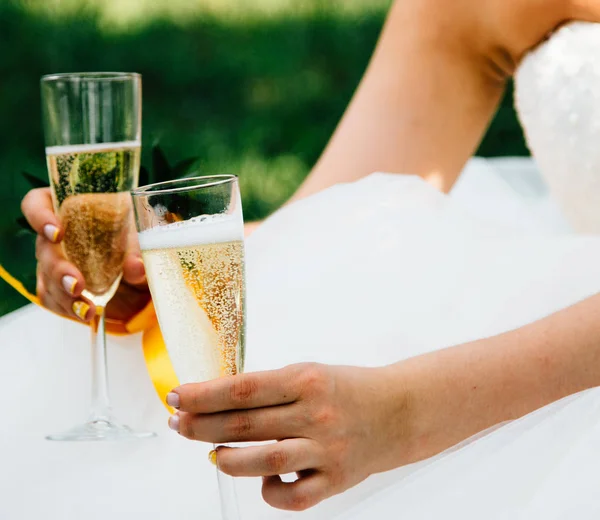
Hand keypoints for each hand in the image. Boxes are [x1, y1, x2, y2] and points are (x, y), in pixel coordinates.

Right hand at [21, 187, 149, 322]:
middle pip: (43, 248)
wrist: (140, 260)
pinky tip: (85, 313)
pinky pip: (52, 297)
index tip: (57, 232)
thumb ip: (138, 247)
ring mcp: (55, 260)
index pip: (38, 203)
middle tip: (77, 284)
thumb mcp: (141, 234)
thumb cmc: (134, 233)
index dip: (39, 216)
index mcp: (70, 206)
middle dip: (58, 269)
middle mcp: (56, 233)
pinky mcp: (59, 284)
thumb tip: (135, 267)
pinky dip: (67, 308)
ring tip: (87, 309)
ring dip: (63, 295)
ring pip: (46, 277)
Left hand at [168, 363, 405, 511]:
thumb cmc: (347, 389)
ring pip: (263, 462)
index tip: (177, 396)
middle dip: (201, 425)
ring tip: (211, 453)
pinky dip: (269, 493)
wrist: (398, 411)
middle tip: (178, 423)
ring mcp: (326, 450)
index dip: (204, 395)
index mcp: (306, 380)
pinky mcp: (336, 479)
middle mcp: (315, 414)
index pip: (243, 388)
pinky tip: (261, 480)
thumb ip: (270, 389)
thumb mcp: (310, 373)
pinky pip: (294, 497)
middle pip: (244, 425)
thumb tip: (219, 403)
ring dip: (227, 459)